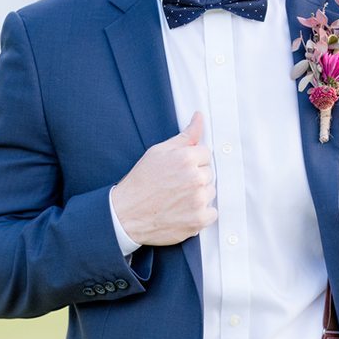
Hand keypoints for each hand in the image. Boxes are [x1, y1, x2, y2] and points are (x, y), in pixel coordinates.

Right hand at [111, 111, 217, 245]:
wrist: (126, 214)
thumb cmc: (141, 182)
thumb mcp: (158, 152)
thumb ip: (185, 136)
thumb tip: (199, 117)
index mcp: (185, 158)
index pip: (206, 153)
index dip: (192, 161)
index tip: (178, 170)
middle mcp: (195, 178)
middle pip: (209, 173)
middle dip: (195, 177)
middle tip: (175, 185)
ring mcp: (198, 200)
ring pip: (210, 192)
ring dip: (199, 195)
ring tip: (178, 198)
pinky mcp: (199, 220)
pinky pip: (212, 213)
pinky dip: (200, 214)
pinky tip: (183, 211)